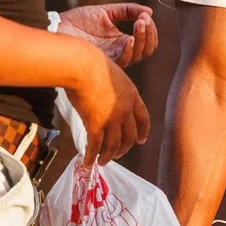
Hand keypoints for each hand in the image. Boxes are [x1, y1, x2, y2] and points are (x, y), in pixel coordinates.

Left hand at [58, 2, 157, 65]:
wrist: (58, 26)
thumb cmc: (78, 20)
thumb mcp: (107, 11)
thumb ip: (127, 10)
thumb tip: (149, 11)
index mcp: (121, 41)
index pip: (146, 41)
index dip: (150, 30)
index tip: (146, 16)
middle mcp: (119, 51)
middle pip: (146, 51)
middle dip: (150, 35)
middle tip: (144, 20)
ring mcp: (112, 58)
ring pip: (138, 56)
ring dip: (142, 39)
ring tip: (139, 24)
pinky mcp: (104, 62)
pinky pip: (123, 60)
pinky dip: (130, 50)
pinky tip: (130, 38)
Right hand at [65, 42, 149, 164]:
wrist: (82, 66)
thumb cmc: (92, 64)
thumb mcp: (113, 73)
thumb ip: (114, 87)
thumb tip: (105, 93)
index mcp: (132, 95)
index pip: (143, 119)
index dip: (143, 132)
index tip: (141, 141)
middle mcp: (125, 110)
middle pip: (129, 136)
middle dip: (124, 148)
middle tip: (118, 154)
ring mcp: (112, 118)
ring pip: (114, 145)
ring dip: (109, 156)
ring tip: (103, 161)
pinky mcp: (96, 124)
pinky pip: (96, 146)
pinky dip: (92, 156)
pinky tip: (88, 162)